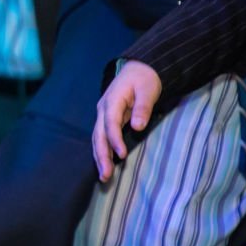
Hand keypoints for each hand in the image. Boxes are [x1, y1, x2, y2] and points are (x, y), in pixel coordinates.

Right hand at [92, 61, 162, 180]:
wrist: (138, 70)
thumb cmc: (144, 79)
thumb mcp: (148, 90)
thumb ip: (142, 107)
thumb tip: (137, 126)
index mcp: (112, 100)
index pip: (110, 123)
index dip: (115, 139)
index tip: (122, 154)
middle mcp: (103, 109)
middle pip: (99, 135)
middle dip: (101, 155)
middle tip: (106, 174)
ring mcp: (103, 115)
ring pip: (97, 138)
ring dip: (100, 157)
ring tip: (104, 176)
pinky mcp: (107, 120)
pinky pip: (102, 137)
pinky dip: (102, 151)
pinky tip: (105, 164)